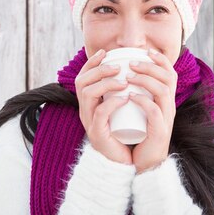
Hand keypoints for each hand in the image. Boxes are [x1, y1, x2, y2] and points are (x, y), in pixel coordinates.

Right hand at [75, 49, 132, 164]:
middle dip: (99, 70)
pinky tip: (125, 98)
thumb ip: (121, 93)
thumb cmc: (124, 134)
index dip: (91, 63)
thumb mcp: (120, 110)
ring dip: (106, 83)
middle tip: (118, 66)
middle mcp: (85, 111)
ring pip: (88, 94)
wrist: (123, 162)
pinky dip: (112, 103)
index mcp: (89, 104)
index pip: (83, 77)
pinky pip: (100, 113)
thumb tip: (132, 71)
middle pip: (81, 82)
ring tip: (124, 81)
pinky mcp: (97, 134)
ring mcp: (89, 122)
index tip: (106, 52)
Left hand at [127, 49, 176, 173]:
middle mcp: (169, 107)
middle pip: (168, 78)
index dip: (161, 60)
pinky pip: (154, 112)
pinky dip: (143, 101)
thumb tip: (122, 76)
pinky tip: (130, 96)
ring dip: (145, 80)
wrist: (145, 162)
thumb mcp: (140, 111)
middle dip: (150, 66)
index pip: (170, 74)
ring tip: (127, 77)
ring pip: (163, 91)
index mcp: (165, 100)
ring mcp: (166, 119)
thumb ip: (136, 95)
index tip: (146, 51)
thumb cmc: (139, 134)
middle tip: (131, 63)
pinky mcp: (159, 132)